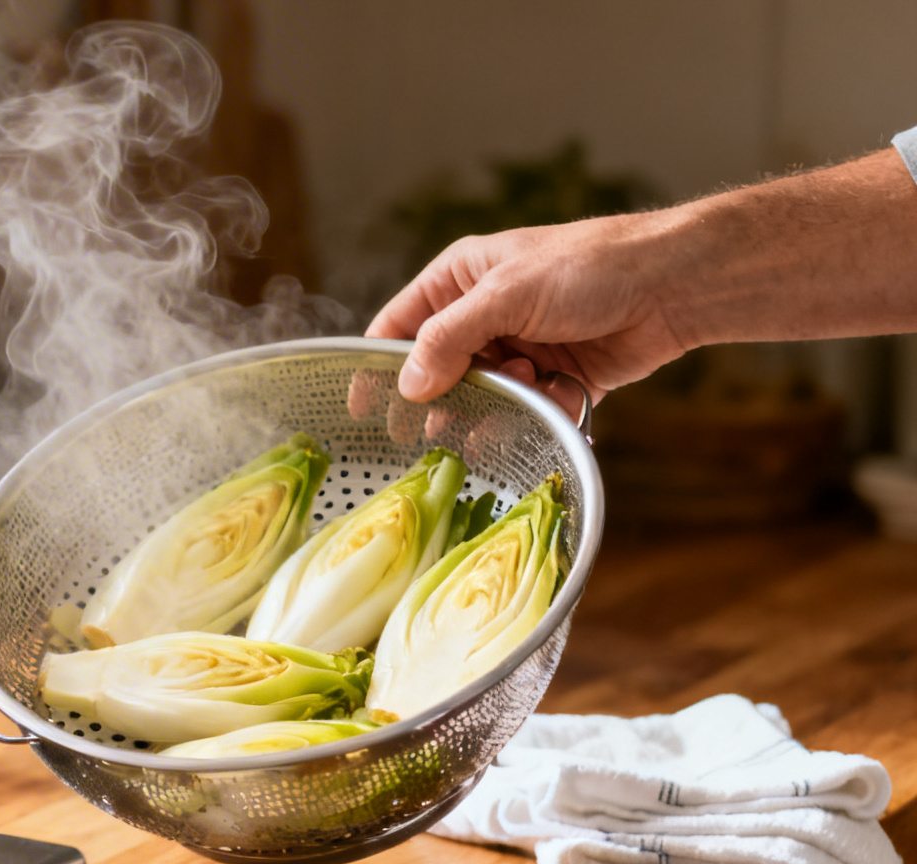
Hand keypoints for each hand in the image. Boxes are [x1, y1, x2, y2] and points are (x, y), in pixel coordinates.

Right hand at [366, 213, 695, 409]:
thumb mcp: (506, 293)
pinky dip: (539, 413)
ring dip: (497, 406)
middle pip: (439, 373)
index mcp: (460, 280)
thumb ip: (450, 338)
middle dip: (446, 398)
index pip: (399, 328)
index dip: (380, 368)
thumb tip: (408, 386)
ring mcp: (519, 350)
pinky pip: (529, 411)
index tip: (363, 410)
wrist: (674, 285)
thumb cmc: (588, 268)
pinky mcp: (555, 380)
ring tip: (522, 391)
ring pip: (483, 399)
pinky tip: (560, 396)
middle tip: (447, 421)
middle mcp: (483, 316)